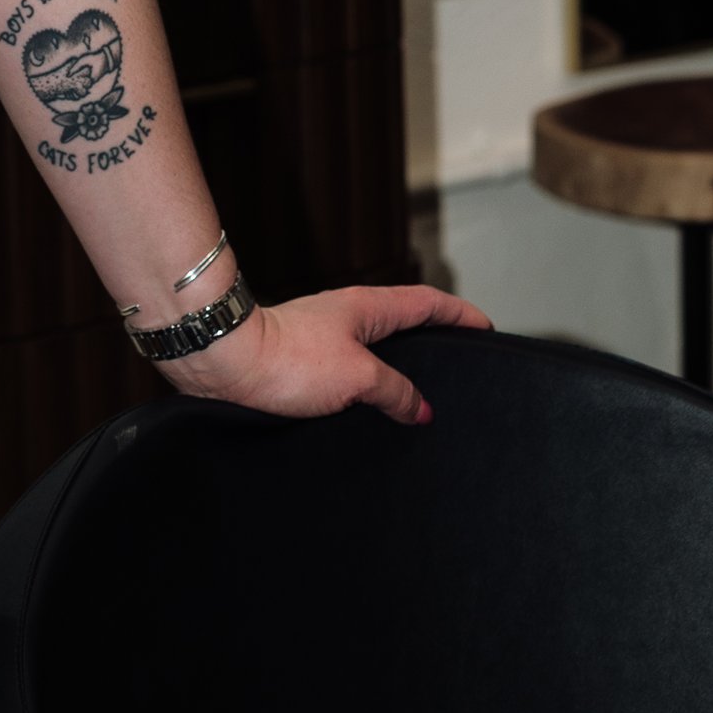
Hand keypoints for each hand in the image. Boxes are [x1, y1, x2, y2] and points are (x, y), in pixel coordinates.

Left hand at [161, 282, 490, 425]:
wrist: (227, 363)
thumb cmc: (288, 358)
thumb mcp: (357, 376)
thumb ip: (395, 391)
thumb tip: (422, 408)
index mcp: (368, 308)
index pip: (426, 304)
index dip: (458, 314)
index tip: (485, 326)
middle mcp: (347, 316)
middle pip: (403, 322)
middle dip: (434, 337)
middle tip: (460, 358)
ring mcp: (325, 336)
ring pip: (376, 348)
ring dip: (401, 365)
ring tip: (423, 392)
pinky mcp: (305, 360)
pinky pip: (353, 369)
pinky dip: (373, 383)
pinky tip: (373, 408)